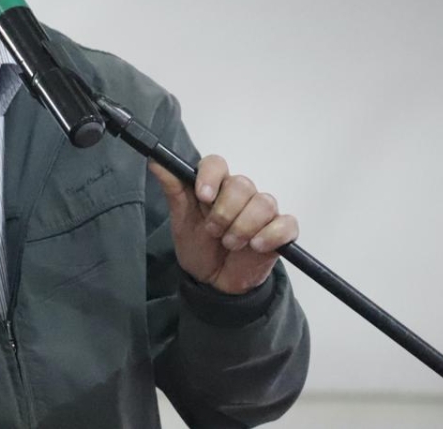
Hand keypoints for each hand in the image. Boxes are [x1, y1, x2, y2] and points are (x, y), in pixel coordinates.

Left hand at [149, 155, 298, 294]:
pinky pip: (287, 224)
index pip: (217, 164)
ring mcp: (263, 212)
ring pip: (264, 203)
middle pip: (242, 184)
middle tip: (214, 232)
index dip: (211, 176)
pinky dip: (271, 236)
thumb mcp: (181, 221)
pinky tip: (256, 247)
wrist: (214, 282)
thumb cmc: (198, 247)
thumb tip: (155, 161)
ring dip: (244, 227)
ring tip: (231, 244)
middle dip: (224, 212)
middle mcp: (242, 194)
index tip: (203, 196)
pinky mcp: (281, 232)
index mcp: (216, 186)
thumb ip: (173, 190)